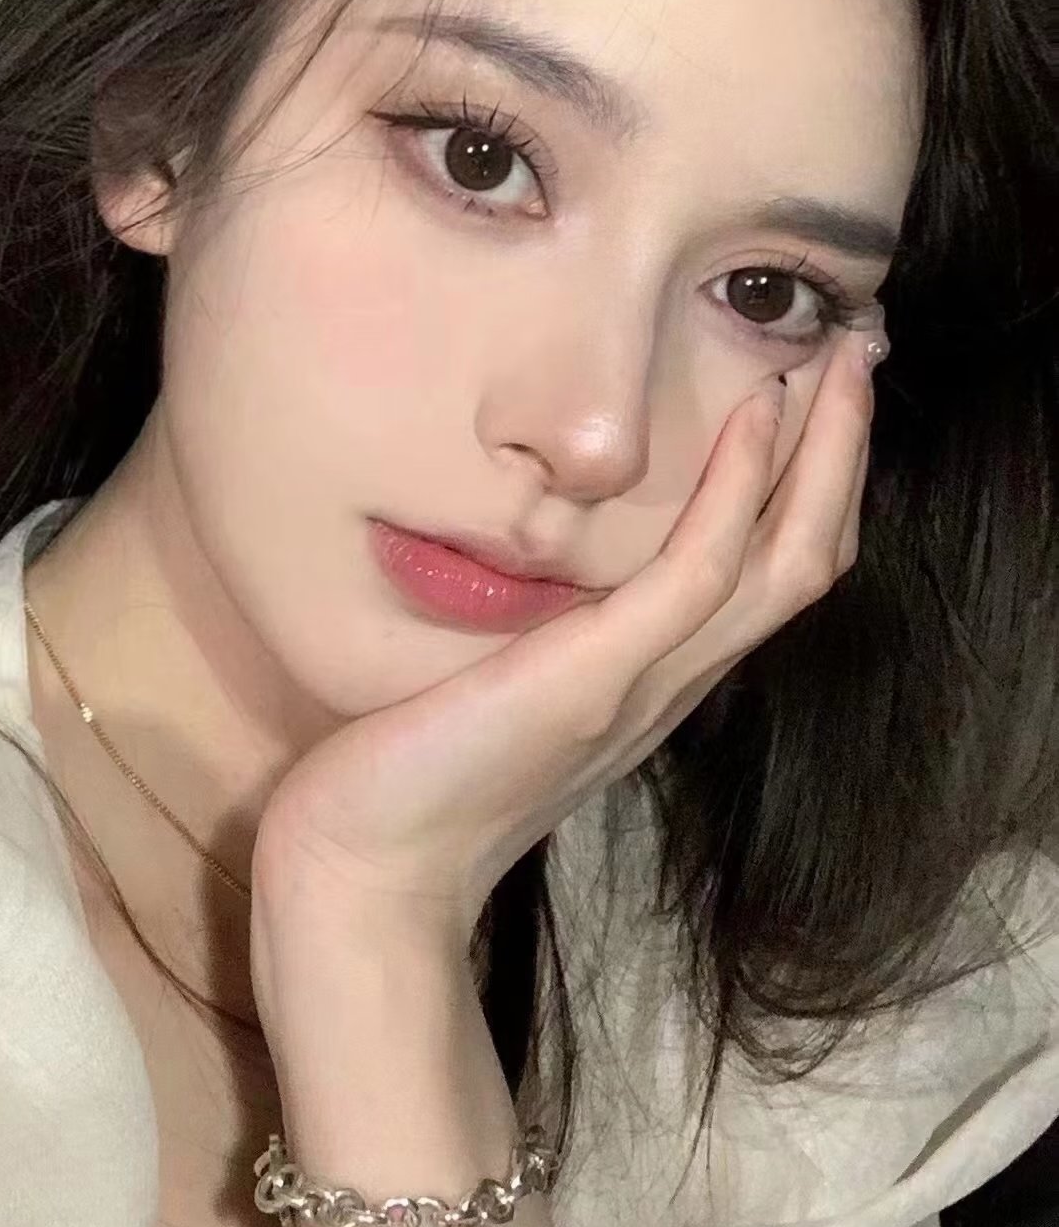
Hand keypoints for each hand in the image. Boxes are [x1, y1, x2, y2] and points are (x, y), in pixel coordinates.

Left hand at [253, 325, 877, 948]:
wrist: (366, 873)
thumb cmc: (416, 778)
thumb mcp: (503, 687)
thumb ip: (546, 636)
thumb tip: (539, 569)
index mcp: (657, 680)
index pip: (769, 575)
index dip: (810, 488)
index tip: (815, 398)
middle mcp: (674, 681)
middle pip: (805, 558)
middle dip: (843, 454)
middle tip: (859, 352)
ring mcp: (647, 681)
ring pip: (784, 558)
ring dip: (824, 453)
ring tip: (841, 359)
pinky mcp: (599, 677)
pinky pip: (700, 570)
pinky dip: (739, 487)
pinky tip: (755, 413)